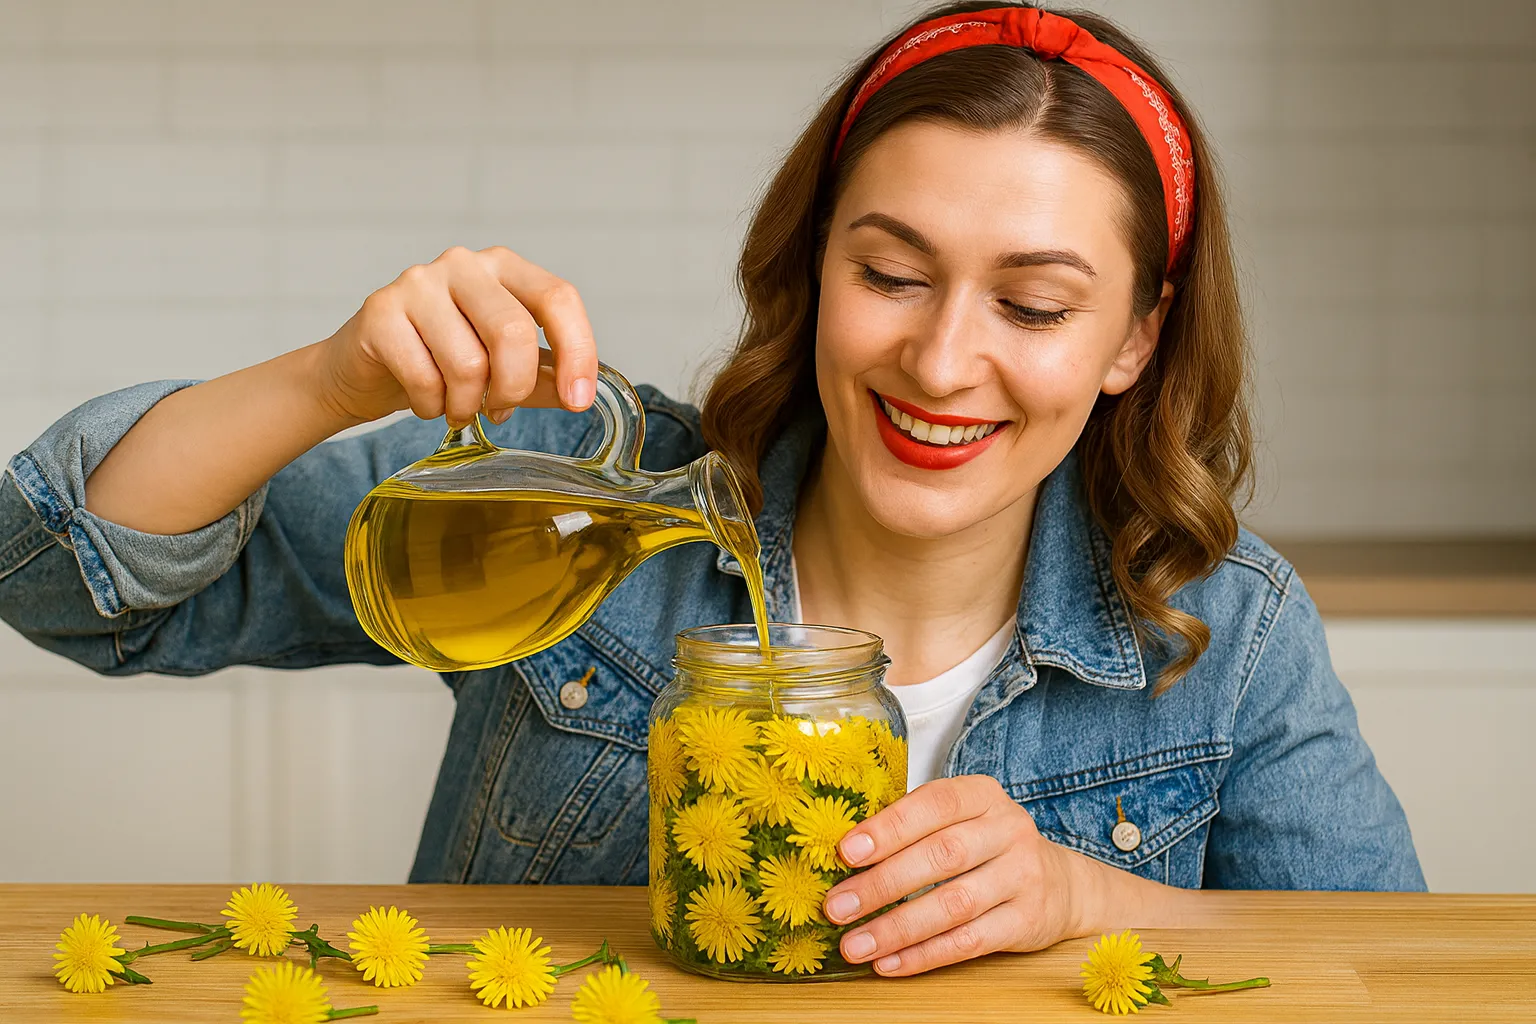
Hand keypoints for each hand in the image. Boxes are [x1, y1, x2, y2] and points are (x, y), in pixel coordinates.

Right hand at [316, 245, 597, 427]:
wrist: (363, 370)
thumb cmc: (440, 361)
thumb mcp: (502, 368)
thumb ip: (543, 376)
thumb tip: (581, 394)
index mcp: (504, 267)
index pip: (558, 298)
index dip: (577, 351)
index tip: (579, 400)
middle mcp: (464, 263)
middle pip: (513, 332)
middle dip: (514, 388)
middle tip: (501, 410)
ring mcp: (419, 282)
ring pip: (468, 363)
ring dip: (467, 404)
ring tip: (457, 406)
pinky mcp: (381, 310)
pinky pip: (425, 378)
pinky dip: (432, 406)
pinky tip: (426, 400)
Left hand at [821, 774, 1088, 976]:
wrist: (1061, 883)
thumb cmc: (987, 845)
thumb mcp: (962, 819)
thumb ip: (914, 828)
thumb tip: (845, 855)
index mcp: (983, 795)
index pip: (934, 804)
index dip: (889, 827)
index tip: (846, 852)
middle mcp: (1008, 830)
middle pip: (941, 857)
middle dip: (882, 885)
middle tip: (837, 907)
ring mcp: (1023, 876)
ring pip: (953, 905)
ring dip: (897, 928)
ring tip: (854, 944)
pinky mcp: (1028, 922)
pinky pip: (969, 941)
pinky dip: (924, 955)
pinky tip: (890, 963)